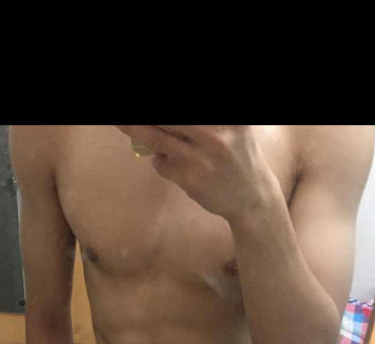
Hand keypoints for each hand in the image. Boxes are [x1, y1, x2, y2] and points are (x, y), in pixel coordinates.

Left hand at [116, 125, 274, 223]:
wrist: (252, 197)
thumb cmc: (239, 155)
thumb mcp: (235, 128)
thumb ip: (209, 122)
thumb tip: (164, 123)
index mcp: (228, 121)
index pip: (186, 115)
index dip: (164, 118)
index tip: (154, 119)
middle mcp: (216, 135)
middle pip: (168, 121)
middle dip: (143, 121)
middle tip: (122, 119)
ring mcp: (201, 158)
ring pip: (157, 138)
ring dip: (136, 130)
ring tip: (121, 124)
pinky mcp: (190, 179)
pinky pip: (162, 164)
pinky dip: (159, 160)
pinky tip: (171, 162)